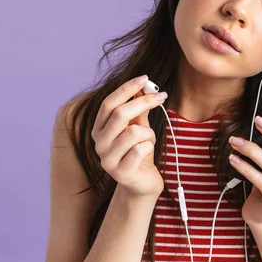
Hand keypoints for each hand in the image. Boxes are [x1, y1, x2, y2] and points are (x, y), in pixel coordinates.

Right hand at [91, 75, 167, 197]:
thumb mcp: (138, 126)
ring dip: (148, 133)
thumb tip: (144, 85)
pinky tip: (148, 152)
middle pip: (120, 114)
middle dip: (144, 102)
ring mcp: (108, 160)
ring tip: (149, 140)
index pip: (108, 104)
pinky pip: (141, 150)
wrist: (143, 183)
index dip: (126, 89)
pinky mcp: (121, 174)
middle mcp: (99, 144)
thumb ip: (138, 107)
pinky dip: (150, 146)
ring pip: (134, 132)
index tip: (145, 78)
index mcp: (99, 129)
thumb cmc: (139, 151)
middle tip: (162, 96)